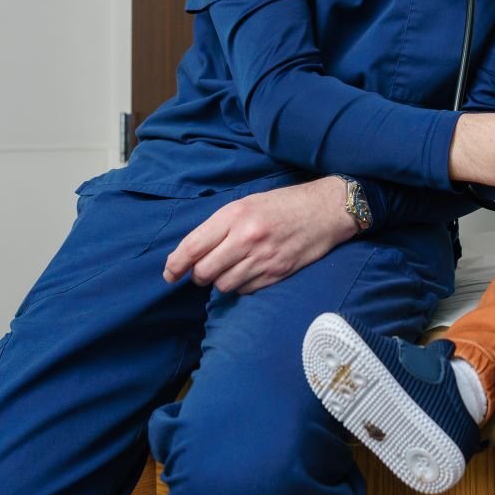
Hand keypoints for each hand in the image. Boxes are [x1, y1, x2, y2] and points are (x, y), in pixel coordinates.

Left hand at [162, 177, 356, 293]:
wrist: (326, 210)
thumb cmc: (284, 204)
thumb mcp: (248, 203)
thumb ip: (221, 226)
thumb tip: (191, 253)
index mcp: (235, 215)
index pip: (193, 247)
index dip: (175, 264)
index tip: (169, 273)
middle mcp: (246, 237)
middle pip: (204, 272)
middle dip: (198, 276)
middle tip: (203, 271)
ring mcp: (263, 258)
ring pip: (223, 285)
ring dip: (221, 281)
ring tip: (230, 270)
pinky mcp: (277, 273)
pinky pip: (245, 290)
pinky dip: (241, 286)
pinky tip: (248, 273)